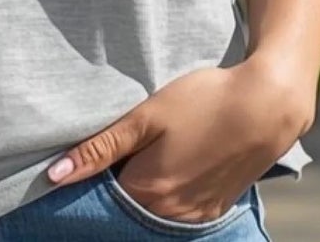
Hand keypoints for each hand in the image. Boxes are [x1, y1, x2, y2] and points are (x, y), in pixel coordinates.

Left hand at [44, 57, 310, 223]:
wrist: (266, 106)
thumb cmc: (203, 102)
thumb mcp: (147, 116)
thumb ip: (100, 148)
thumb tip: (53, 176)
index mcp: (146, 191)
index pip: (98, 197)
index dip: (89, 174)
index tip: (88, 153)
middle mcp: (168, 215)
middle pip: (125, 207)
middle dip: (114, 184)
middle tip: (122, 146)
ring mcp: (194, 217)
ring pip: (151, 210)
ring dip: (141, 189)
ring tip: (149, 150)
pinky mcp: (213, 210)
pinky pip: (176, 212)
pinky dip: (166, 194)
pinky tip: (173, 161)